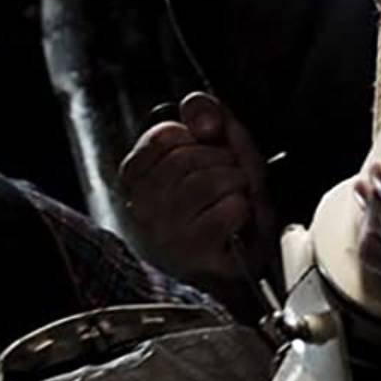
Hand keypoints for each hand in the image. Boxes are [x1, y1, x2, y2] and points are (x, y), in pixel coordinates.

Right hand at [117, 91, 274, 292]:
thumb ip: (205, 115)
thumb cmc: (220, 204)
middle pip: (187, 157)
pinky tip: (237, 220)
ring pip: (208, 181)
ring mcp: (165, 233)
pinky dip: (244, 209)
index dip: (197, 139)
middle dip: (222, 160)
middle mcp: (142, 208)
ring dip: (236, 183)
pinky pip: (229, 209)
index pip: (163, 135)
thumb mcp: (213, 148)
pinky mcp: (194, 254)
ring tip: (235, 195)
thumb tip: (205, 118)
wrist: (236, 266)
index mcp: (136, 179)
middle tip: (229, 177)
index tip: (206, 153)